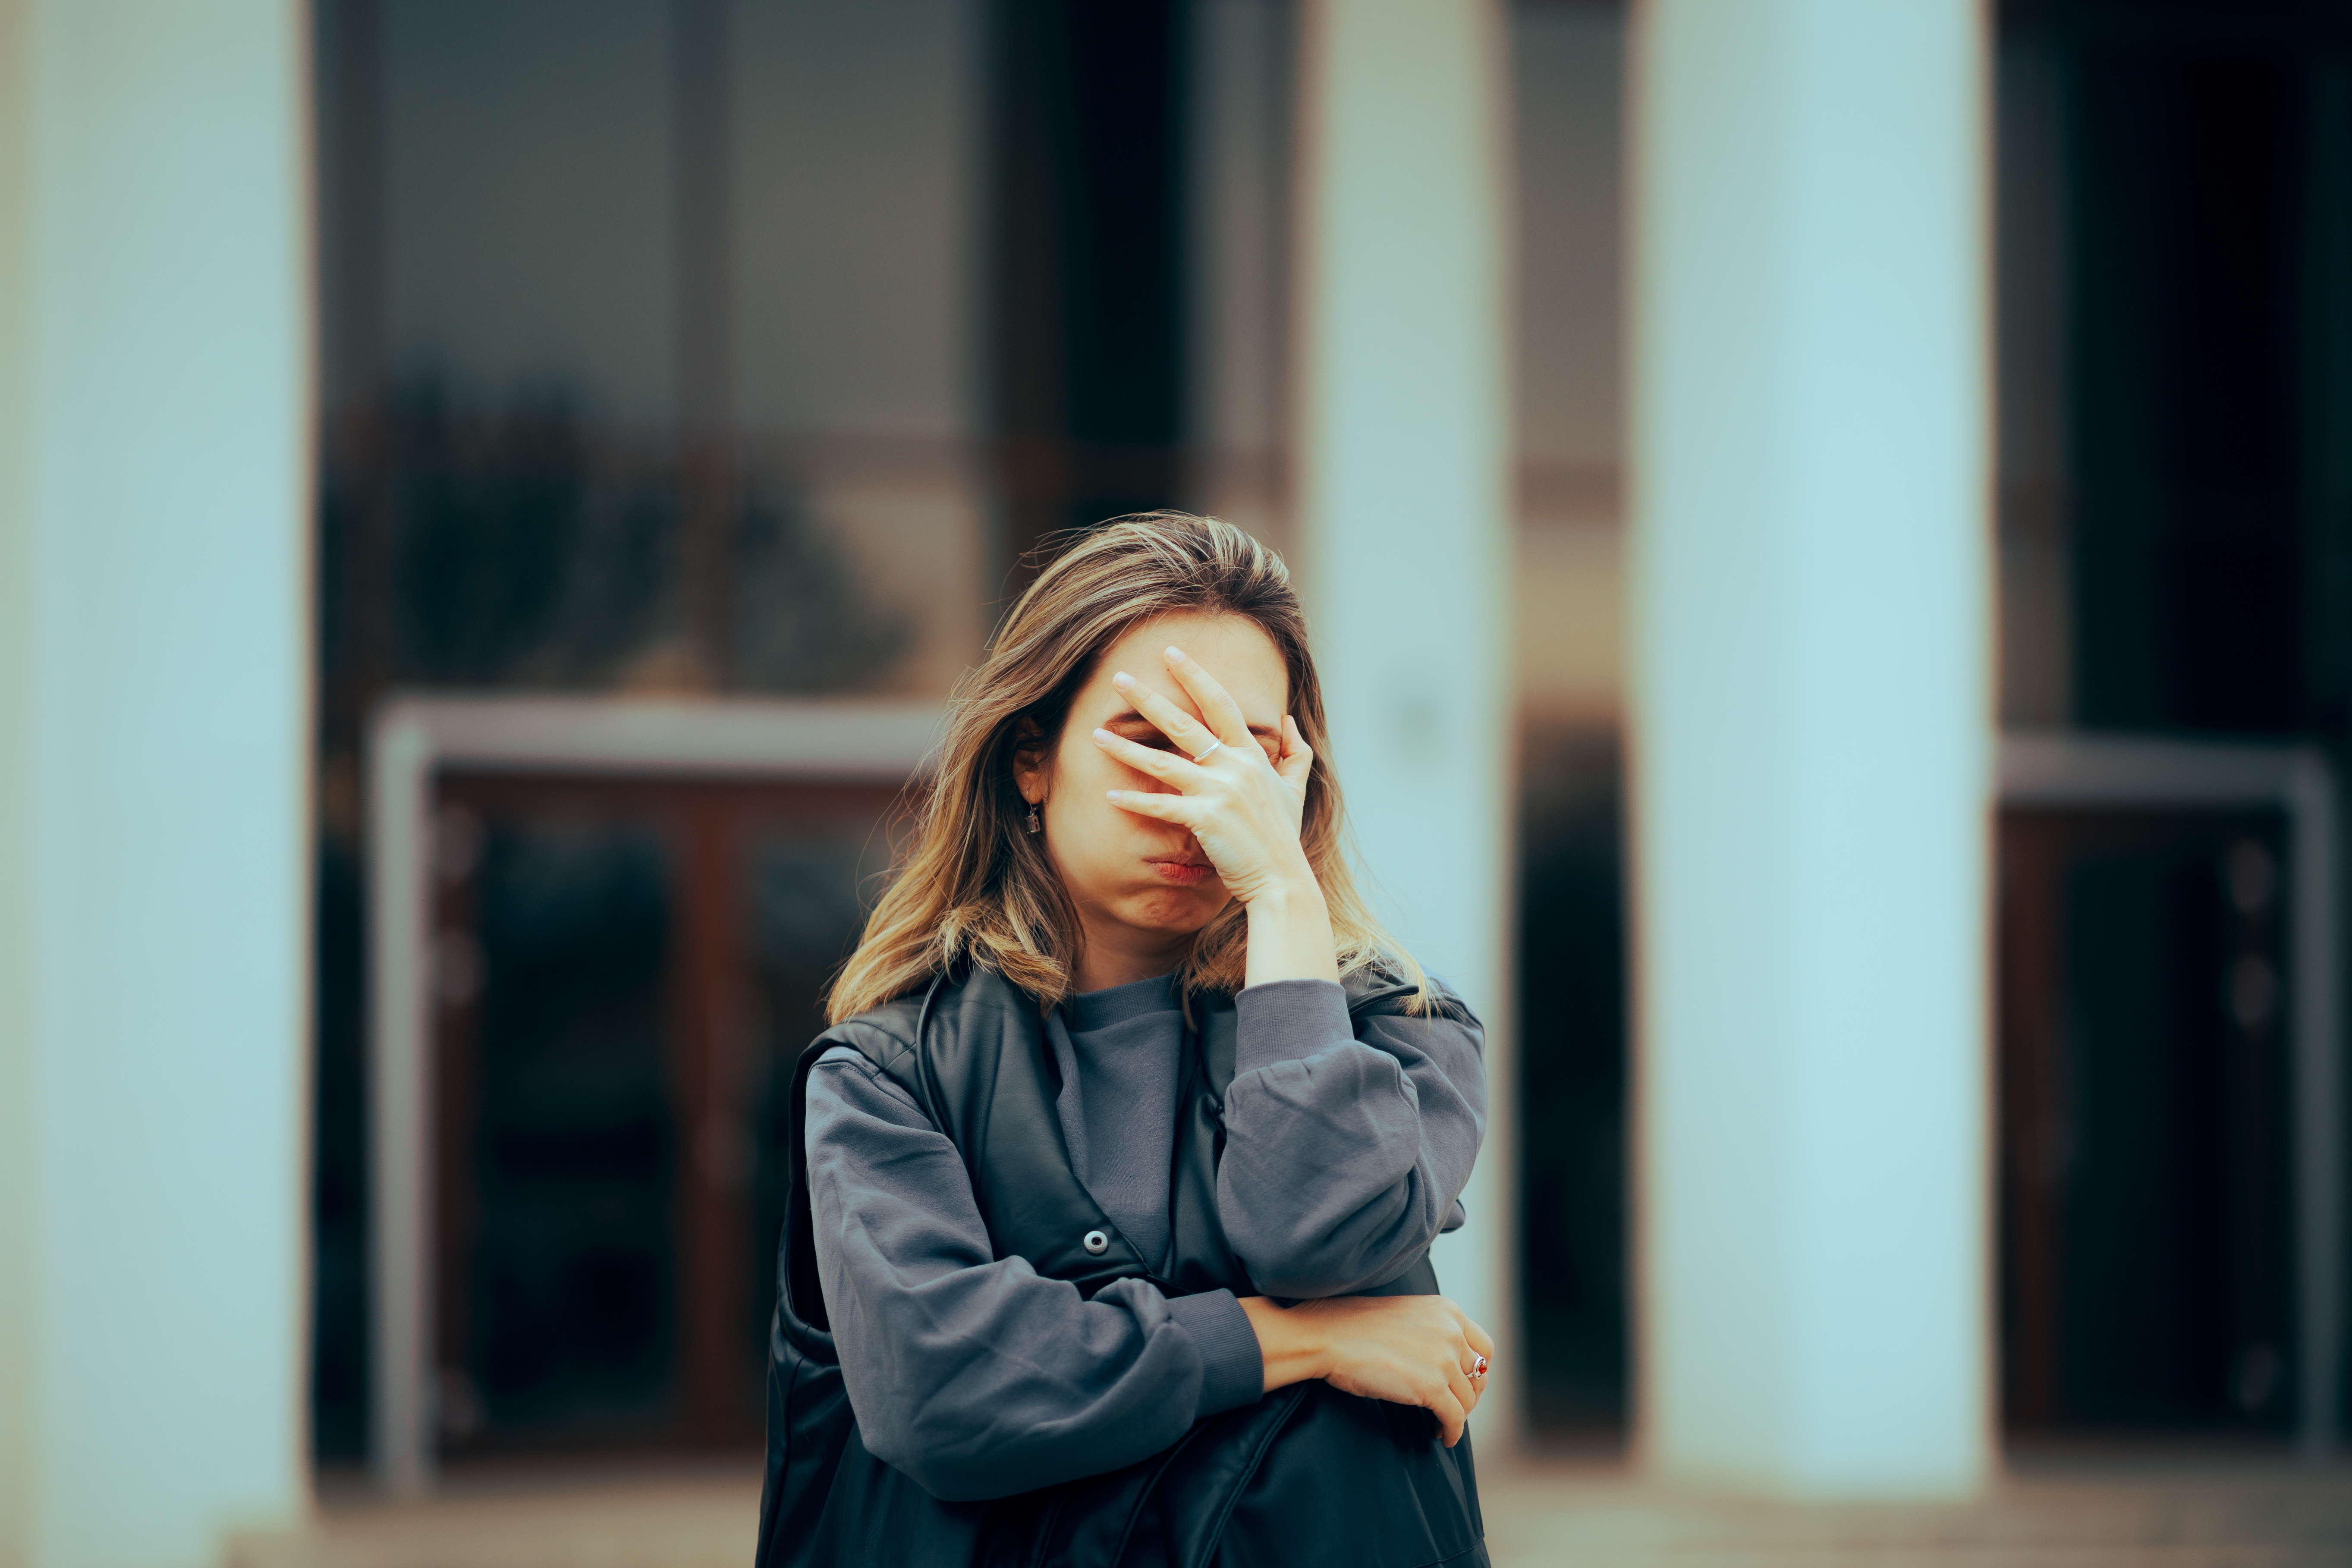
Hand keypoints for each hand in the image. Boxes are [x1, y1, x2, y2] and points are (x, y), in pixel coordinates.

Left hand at [1092, 644, 1316, 906]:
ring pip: (1163, 762)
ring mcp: (1219, 792)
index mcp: (1251, 755)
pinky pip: (1161, 806)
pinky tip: (1110, 795)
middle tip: (1120, 677)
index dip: (1195, 676)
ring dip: (1125, 748)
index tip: (1172, 652)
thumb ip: (1295, 751)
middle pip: (1184, 723)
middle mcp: (1234, 767)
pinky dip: (1135, 801)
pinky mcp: (1204, 819)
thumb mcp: (1296, 789)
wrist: (1281, 879)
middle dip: (1149, 698)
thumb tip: (1289, 720)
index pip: (1220, 704)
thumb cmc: (1283, 837)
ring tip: (1096, 734)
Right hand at [1238, 1294, 1494, 1447]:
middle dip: (1468, 1395)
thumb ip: (1431, 1332)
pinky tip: (1442, 1436)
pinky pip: (1455, 1418)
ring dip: (1457, 1415)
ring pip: (1467, 1399)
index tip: (1465, 1385)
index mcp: (1448, 1311)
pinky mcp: (1431, 1386)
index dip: (1477, 1371)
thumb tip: (1446, 1363)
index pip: (1484, 1347)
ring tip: (1441, 1423)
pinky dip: (1452, 1432)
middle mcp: (1452, 1332)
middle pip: (1478, 1376)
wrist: (1327, 1334)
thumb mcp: (1406, 1316)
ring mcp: (1444, 1359)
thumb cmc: (1353, 1326)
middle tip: (1453, 1407)